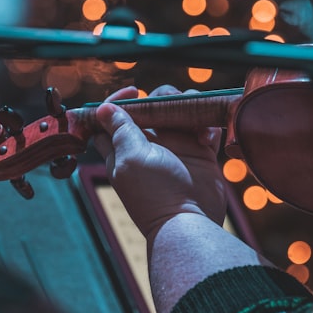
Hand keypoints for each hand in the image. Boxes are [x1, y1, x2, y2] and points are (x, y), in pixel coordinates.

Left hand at [92, 85, 227, 238]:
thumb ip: (120, 131)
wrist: (190, 221)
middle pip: (152, 107)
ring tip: (197, 122)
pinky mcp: (199, 153)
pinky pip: (204, 128)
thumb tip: (103, 108)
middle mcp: (149, 145)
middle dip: (163, 98)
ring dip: (189, 109)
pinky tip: (208, 139)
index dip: (119, 100)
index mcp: (124, 147)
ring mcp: (176, 148)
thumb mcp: (130, 159)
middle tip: (173, 104)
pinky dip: (208, 127)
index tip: (133, 92)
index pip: (113, 116)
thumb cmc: (154, 193)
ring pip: (180, 113)